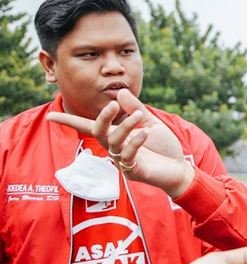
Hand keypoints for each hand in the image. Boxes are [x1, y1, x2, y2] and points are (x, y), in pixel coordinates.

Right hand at [46, 89, 194, 196]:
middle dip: (102, 117)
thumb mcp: (150, 122)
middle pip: (98, 131)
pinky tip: (145, 133)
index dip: (69, 121)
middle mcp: (115, 147)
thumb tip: (119, 93)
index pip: (88, 126)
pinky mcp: (133, 170)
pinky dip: (136, 142)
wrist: (180, 167)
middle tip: (112, 105)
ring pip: (114, 141)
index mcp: (117, 134)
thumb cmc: (163, 146)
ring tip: (140, 116)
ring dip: (126, 126)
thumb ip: (135, 108)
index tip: (50, 115)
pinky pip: (128, 155)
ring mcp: (122, 160)